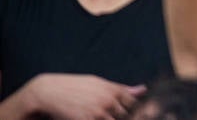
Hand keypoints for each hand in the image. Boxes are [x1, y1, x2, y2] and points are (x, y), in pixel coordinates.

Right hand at [16, 73, 144, 119]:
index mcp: (113, 90)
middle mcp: (108, 101)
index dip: (129, 108)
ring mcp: (97, 113)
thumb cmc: (75, 86)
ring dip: (108, 119)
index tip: (121, 109)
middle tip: (104, 112)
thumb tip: (143, 89)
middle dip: (119, 116)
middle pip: (125, 115)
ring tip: (96, 113)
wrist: (49, 92)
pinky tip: (90, 116)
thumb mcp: (99, 83)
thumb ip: (121, 89)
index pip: (132, 103)